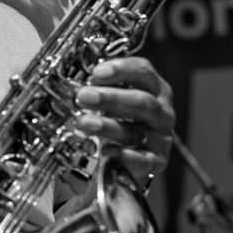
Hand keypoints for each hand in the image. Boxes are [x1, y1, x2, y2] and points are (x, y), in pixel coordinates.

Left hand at [75, 56, 174, 187]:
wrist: (128, 156)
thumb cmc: (118, 119)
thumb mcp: (110, 100)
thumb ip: (98, 89)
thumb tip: (71, 85)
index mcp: (153, 89)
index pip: (143, 72)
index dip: (121, 69)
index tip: (96, 73)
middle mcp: (161, 112)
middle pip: (141, 101)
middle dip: (110, 98)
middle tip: (84, 96)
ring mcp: (160, 138)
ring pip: (135, 130)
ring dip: (107, 126)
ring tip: (83, 123)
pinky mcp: (155, 162)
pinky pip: (142, 160)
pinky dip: (124, 156)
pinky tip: (105, 151)